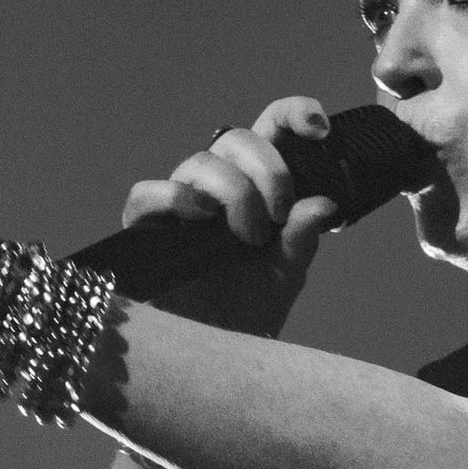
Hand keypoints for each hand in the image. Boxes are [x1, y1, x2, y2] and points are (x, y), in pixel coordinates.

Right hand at [120, 96, 340, 337]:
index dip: (293, 114)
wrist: (211, 354)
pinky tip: (200, 217)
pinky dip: (174, 198)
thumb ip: (302, 239)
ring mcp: (180, 204)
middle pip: (236, 140)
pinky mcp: (145, 228)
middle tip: (278, 213)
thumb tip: (322, 205)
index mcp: (257, 185)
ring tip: (248, 237)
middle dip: (267, 169)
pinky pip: (148, 194)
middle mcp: (217, 186)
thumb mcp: (286, 273)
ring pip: (199, 163)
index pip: (271, 130)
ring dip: (233, 191)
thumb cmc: (248, 309)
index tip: (319, 129)